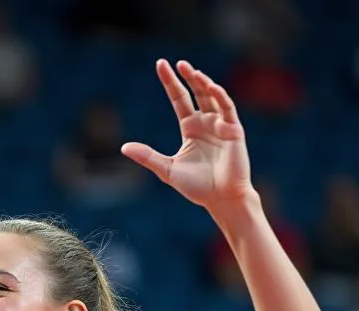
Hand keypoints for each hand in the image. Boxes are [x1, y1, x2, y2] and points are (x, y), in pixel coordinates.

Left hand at [121, 59, 251, 208]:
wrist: (220, 199)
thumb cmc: (197, 187)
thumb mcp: (167, 169)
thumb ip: (147, 157)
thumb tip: (124, 147)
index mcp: (190, 128)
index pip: (179, 98)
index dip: (171, 82)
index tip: (161, 64)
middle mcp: (206, 122)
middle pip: (196, 92)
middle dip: (188, 77)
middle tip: (177, 64)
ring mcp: (221, 124)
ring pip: (212, 96)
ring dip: (203, 83)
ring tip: (191, 71)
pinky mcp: (234, 130)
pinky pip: (227, 108)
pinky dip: (220, 96)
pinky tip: (211, 87)